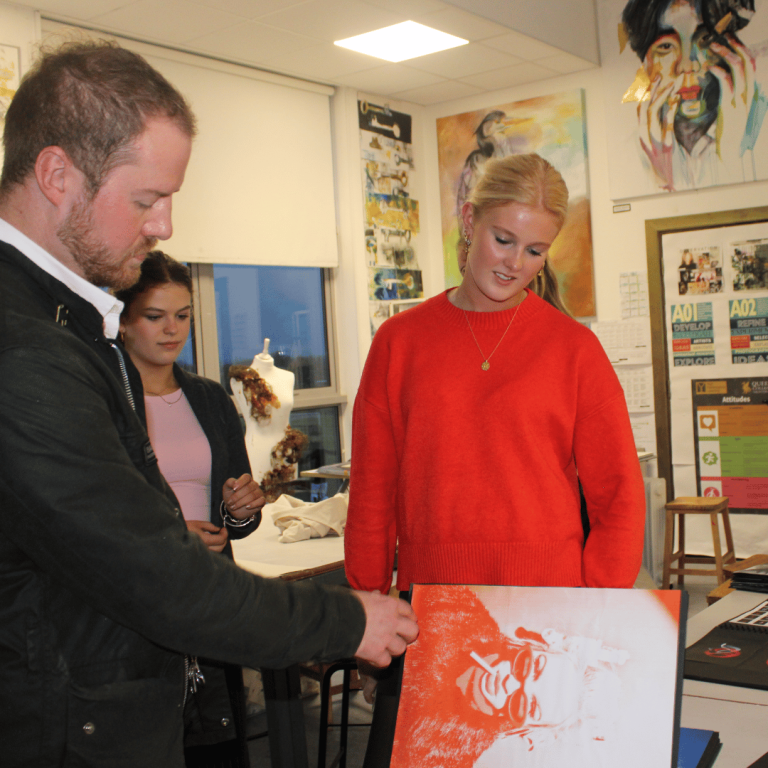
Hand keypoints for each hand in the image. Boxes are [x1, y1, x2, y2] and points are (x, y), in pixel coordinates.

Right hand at [187, 519, 228, 552]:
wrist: (171, 536)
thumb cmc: (183, 528)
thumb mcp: (197, 523)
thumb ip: (210, 526)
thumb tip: (218, 529)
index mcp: (203, 540)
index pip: (221, 540)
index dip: (225, 534)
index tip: (223, 529)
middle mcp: (203, 549)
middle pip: (220, 547)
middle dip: (223, 539)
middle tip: (221, 533)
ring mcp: (201, 554)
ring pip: (216, 552)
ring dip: (219, 545)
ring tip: (216, 537)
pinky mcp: (198, 556)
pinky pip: (210, 554)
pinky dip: (213, 549)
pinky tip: (211, 543)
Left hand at [222, 474, 264, 519]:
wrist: (234, 508)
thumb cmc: (230, 496)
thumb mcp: (227, 488)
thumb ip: (230, 482)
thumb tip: (235, 483)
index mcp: (246, 480)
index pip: (247, 477)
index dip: (241, 482)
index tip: (234, 489)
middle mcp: (254, 485)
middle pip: (248, 488)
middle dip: (237, 496)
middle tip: (229, 502)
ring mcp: (259, 492)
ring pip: (253, 495)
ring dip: (241, 502)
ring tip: (233, 507)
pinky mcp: (262, 501)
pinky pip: (261, 501)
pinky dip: (254, 504)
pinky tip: (247, 507)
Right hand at [353, 590, 418, 667]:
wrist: (336, 618)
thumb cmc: (347, 604)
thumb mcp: (364, 595)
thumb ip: (374, 598)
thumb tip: (376, 595)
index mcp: (390, 604)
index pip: (408, 610)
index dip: (409, 617)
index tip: (408, 621)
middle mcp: (392, 621)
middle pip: (413, 631)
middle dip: (409, 635)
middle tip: (402, 637)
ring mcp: (386, 638)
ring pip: (401, 648)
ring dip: (393, 649)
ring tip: (385, 648)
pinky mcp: (377, 652)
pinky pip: (386, 661)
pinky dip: (380, 661)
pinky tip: (373, 656)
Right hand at [637, 72, 678, 189]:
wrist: (662, 183)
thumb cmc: (661, 165)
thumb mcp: (657, 144)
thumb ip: (658, 128)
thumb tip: (665, 110)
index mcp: (641, 135)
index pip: (639, 110)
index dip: (642, 93)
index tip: (646, 79)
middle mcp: (643, 137)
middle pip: (644, 108)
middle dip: (650, 90)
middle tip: (659, 75)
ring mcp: (652, 141)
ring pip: (653, 113)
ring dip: (662, 97)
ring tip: (671, 84)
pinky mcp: (664, 146)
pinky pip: (666, 124)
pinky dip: (671, 111)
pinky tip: (677, 100)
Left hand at [710, 35, 756, 160]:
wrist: (731, 151)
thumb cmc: (731, 132)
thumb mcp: (736, 110)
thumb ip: (736, 95)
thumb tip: (728, 81)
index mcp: (752, 92)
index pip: (752, 64)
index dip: (742, 49)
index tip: (732, 40)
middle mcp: (749, 92)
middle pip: (747, 61)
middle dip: (735, 45)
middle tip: (722, 37)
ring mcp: (740, 99)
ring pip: (737, 68)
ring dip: (724, 53)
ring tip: (713, 47)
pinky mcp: (729, 106)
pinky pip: (727, 84)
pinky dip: (719, 72)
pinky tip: (710, 67)